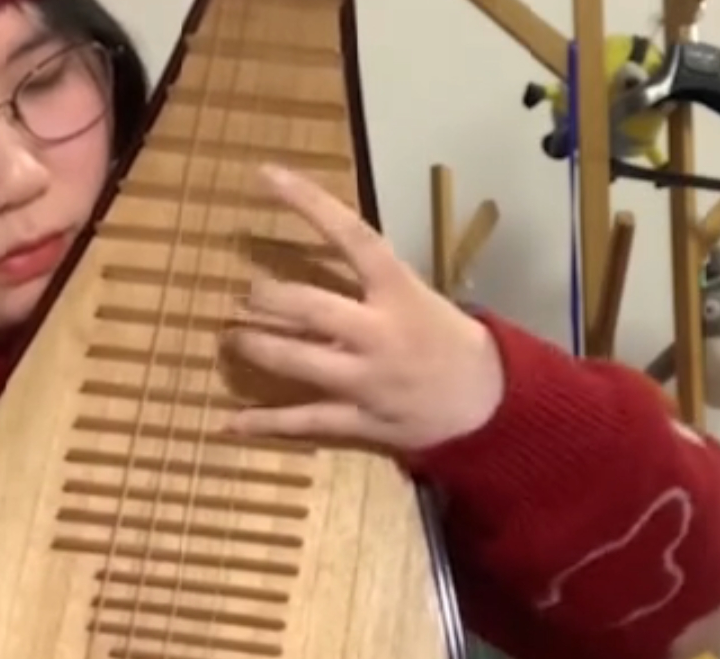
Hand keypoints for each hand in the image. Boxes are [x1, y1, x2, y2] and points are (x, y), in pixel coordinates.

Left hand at [222, 164, 505, 452]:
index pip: (352, 235)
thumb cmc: (448, 339)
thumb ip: (370, 281)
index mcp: (398, 291)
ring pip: (298, 361)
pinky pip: (304, 421)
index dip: (309, 203)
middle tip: (245, 294)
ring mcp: (366, 379)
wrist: (488, 401)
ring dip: (257, 347)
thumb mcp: (418, 295)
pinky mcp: (358, 419)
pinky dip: (265, 424)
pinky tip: (231, 423)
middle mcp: (378, 332)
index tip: (266, 174)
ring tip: (233, 339)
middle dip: (268, 298)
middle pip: (310, 307)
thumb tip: (320, 256)